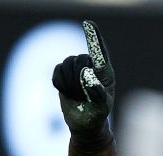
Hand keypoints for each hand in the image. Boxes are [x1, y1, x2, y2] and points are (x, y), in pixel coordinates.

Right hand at [51, 20, 115, 139]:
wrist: (84, 124)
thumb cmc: (97, 116)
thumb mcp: (100, 108)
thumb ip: (97, 91)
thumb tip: (87, 73)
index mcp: (106, 72)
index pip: (100, 52)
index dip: (93, 37)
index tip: (88, 24)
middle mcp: (92, 66)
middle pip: (79, 60)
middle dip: (77, 80)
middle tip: (83, 96)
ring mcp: (77, 67)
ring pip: (66, 65)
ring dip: (69, 84)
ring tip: (77, 96)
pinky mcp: (64, 72)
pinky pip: (56, 72)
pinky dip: (60, 84)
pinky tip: (68, 93)